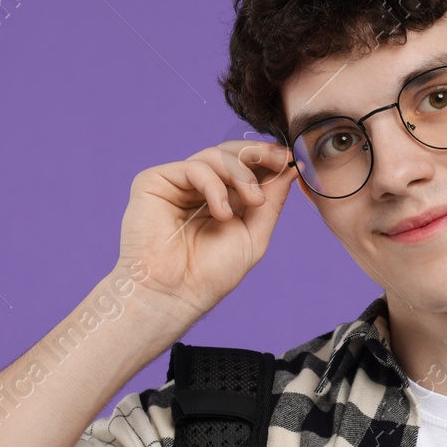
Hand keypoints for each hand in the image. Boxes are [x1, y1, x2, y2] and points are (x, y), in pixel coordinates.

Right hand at [117, 139, 301, 326]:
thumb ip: (271, 202)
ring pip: (215, 155)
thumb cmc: (210, 274)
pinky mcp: (155, 181)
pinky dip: (215, 186)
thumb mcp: (253, 235)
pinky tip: (222, 213)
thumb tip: (290, 168)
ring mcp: (177, 183)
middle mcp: (199, 187)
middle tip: (280, 162)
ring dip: (241, 174)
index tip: (290, 158)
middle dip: (259, 153)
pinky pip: (194, 168)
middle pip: (231, 152)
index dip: (268, 157)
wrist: (175, 294)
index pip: (246, 165)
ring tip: (252, 202)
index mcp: (223, 198)